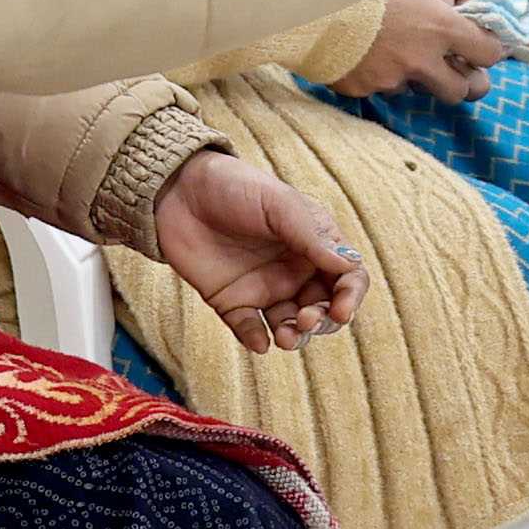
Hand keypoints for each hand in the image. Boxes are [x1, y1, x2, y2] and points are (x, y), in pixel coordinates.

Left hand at [150, 151, 371, 350]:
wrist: (178, 190)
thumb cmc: (235, 187)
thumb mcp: (280, 204)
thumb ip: (312, 237)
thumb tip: (350, 265)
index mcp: (314, 243)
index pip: (347, 276)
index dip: (350, 296)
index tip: (340, 310)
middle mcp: (294, 269)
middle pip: (323, 308)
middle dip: (322, 321)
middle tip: (307, 318)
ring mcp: (263, 287)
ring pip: (292, 325)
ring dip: (296, 336)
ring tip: (286, 336)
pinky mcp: (232, 302)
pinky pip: (250, 330)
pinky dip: (258, 340)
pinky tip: (259, 341)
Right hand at [334, 0, 507, 103]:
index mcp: (438, 26)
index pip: (488, 51)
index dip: (490, 50)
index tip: (484, 45)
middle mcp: (420, 59)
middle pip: (461, 90)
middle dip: (460, 80)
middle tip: (450, 66)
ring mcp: (389, 78)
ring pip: (414, 89)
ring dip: (411, 75)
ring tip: (390, 47)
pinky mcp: (361, 89)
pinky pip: (376, 87)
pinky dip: (375, 74)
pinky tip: (359, 50)